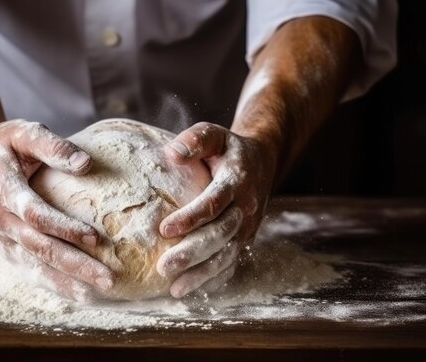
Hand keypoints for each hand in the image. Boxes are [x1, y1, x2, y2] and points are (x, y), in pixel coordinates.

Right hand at [0, 120, 114, 301]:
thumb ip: (52, 146)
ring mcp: (0, 236)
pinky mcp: (4, 245)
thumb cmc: (3, 144)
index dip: (63, 228)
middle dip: (74, 264)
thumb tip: (85, 163)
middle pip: (39, 247)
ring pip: (32, 265)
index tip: (95, 237)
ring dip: (63, 282)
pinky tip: (76, 294)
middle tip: (107, 278)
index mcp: (3, 188)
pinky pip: (27, 269)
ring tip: (93, 295)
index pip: (34, 214)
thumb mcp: (23, 133)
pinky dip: (51, 283)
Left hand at [157, 122, 275, 297]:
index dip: (191, 217)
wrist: (261, 162)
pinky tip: (190, 289)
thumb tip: (172, 153)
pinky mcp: (245, 241)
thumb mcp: (214, 135)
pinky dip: (213, 280)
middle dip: (192, 253)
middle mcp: (245, 207)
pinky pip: (232, 264)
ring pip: (227, 255)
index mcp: (236, 180)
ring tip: (175, 288)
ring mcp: (247, 227)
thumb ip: (195, 140)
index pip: (213, 202)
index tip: (164, 229)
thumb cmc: (226, 149)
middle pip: (220, 235)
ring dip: (202, 274)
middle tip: (163, 267)